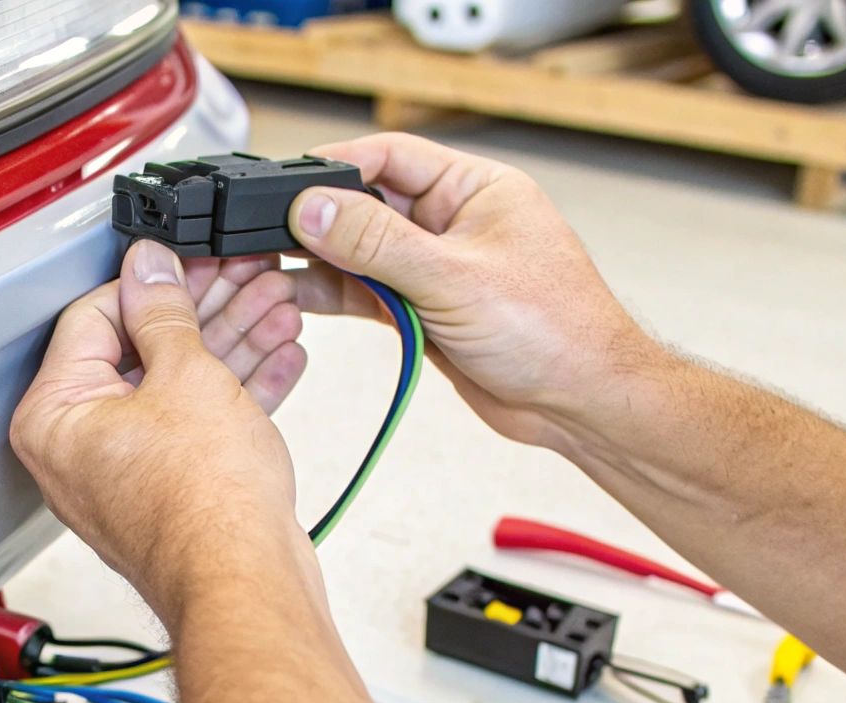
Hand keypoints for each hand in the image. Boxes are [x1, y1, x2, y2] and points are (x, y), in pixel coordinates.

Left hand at [10, 240, 313, 613]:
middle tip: (242, 276)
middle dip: (203, 309)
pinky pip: (197, 424)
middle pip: (138, 349)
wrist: (246, 582)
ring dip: (231, 342)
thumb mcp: (184, 374)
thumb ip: (165, 312)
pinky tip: (278, 357)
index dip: (150, 281)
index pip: (91, 316)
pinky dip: (236, 391)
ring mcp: (124, 472)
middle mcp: (76, 448)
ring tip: (275, 305)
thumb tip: (149, 269)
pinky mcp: (168, 491)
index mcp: (53, 416)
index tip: (189, 259)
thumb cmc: (204, 505)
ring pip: (176, 386)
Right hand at [284, 133, 669, 447]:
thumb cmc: (556, 330)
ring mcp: (436, 268)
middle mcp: (452, 222)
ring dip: (318, 261)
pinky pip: (366, 293)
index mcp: (475, 189)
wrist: (581, 403)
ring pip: (360, 253)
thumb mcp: (455, 277)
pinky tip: (294, 296)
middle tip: (264, 230)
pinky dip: (332, 295)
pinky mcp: (424, 310)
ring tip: (266, 266)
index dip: (334, 166)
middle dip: (317, 219)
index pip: (390, 156)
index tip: (286, 184)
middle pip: (366, 204)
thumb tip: (315, 209)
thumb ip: (378, 243)